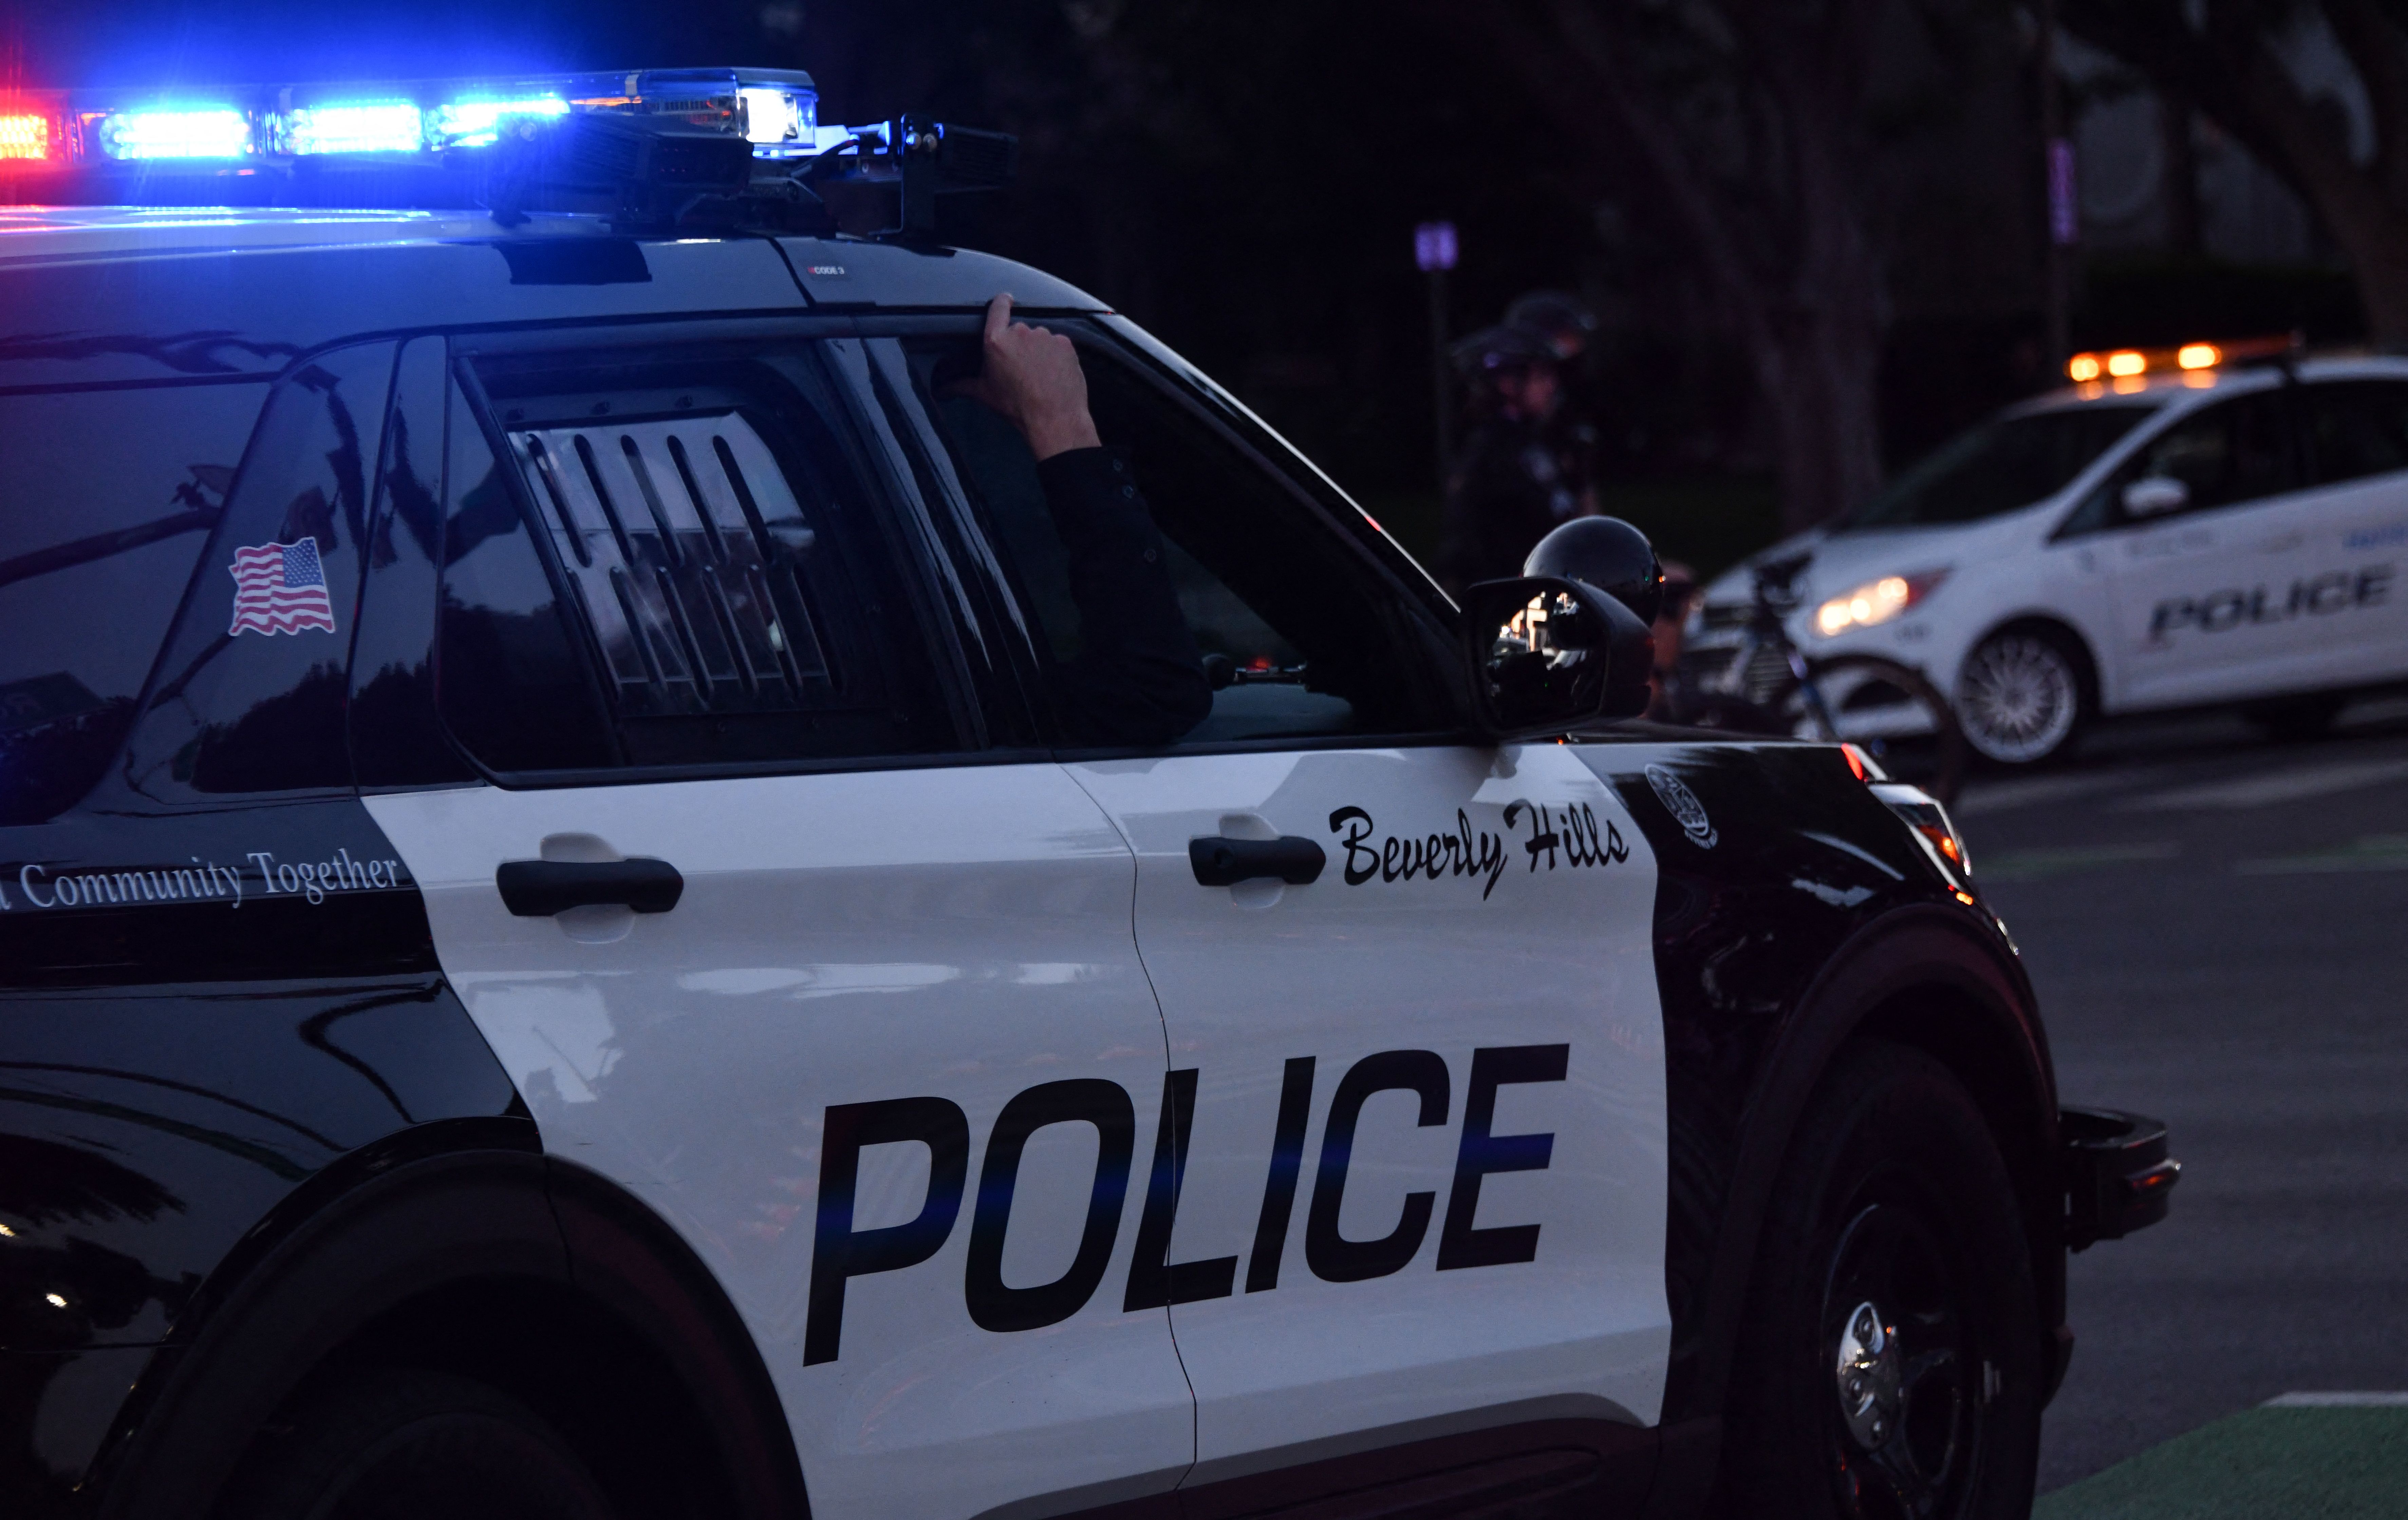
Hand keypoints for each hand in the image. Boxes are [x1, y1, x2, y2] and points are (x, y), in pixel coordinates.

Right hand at [954, 293, 1102, 460]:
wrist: (1053, 418)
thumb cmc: (1017, 406)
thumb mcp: (985, 394)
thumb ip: (962, 385)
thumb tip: (942, 389)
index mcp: (996, 341)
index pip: (997, 308)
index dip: (1001, 302)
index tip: (1005, 300)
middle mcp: (1020, 332)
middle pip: (1019, 330)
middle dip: (1019, 344)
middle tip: (1021, 367)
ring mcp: (1044, 336)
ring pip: (1040, 337)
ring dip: (1039, 350)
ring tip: (1039, 373)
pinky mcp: (1064, 343)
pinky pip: (1058, 344)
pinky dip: (1056, 355)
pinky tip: (1053, 373)